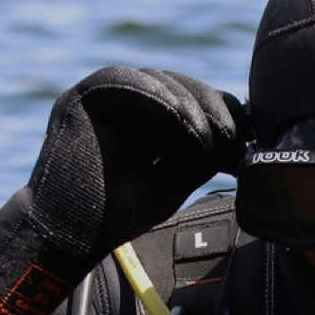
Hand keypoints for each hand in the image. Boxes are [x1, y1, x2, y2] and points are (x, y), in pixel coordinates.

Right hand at [29, 66, 245, 262]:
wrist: (68, 235)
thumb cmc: (117, 214)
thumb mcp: (173, 181)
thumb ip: (202, 156)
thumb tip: (241, 134)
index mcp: (149, 123)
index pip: (192, 101)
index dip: (220, 109)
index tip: (245, 133)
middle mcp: (126, 107)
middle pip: (179, 85)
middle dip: (210, 105)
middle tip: (230, 134)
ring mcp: (104, 100)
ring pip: (157, 79)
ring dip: (187, 104)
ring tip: (204, 138)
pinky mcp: (83, 97)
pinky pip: (123, 79)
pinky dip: (155, 95)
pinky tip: (179, 119)